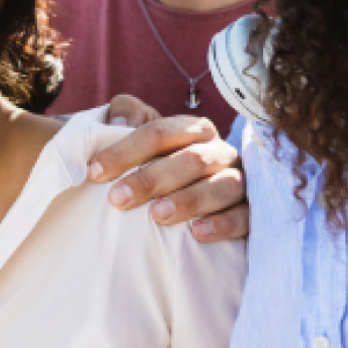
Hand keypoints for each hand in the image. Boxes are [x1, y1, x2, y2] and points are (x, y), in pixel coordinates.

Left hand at [89, 96, 248, 242]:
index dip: (125, 150)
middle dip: (151, 178)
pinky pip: (246, 216)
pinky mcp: (253, 211)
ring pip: (222, 186)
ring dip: (189, 200)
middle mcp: (218, 151)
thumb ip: (127, 114)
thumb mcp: (138, 134)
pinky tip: (198, 233)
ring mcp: (239, 180)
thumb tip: (120, 123)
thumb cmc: (156, 163)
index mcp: (192, 129)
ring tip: (157, 215)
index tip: (95, 172)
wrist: (185, 196)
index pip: (158, 133)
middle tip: (117, 199)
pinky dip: (224, 224)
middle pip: (189, 159)